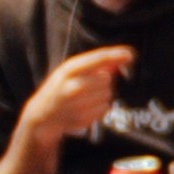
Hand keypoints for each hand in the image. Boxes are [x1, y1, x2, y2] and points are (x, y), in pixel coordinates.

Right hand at [15, 44, 135, 152]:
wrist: (42, 116)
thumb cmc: (61, 88)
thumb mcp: (73, 72)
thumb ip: (98, 64)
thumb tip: (126, 56)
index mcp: (68, 70)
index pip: (98, 59)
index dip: (116, 55)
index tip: (131, 55)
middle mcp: (73, 86)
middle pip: (106, 79)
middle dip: (102, 81)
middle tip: (87, 86)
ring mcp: (78, 104)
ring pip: (108, 94)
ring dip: (101, 95)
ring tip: (83, 98)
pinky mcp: (84, 118)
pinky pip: (105, 108)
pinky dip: (100, 108)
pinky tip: (85, 108)